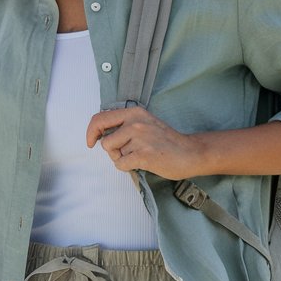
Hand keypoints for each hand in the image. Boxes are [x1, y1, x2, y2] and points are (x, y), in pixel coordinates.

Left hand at [86, 106, 203, 179]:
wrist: (189, 152)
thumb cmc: (166, 141)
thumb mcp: (145, 123)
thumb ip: (125, 124)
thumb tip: (101, 134)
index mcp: (134, 112)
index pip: (100, 118)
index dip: (91, 132)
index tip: (91, 141)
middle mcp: (135, 123)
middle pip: (105, 141)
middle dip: (111, 151)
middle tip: (123, 153)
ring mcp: (140, 138)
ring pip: (114, 154)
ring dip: (123, 159)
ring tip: (139, 156)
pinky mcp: (144, 155)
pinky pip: (121, 164)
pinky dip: (127, 168)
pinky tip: (141, 163)